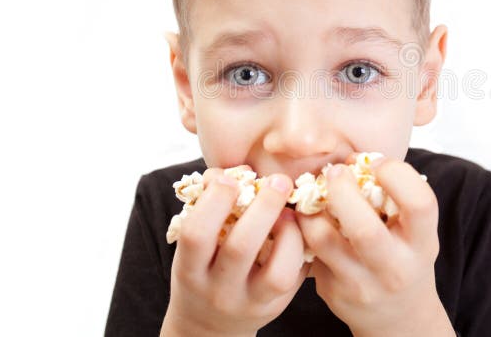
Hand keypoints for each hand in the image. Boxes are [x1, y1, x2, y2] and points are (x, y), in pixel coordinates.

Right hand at [161, 167, 310, 336]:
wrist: (210, 324)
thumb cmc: (203, 267)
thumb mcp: (195, 244)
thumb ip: (209, 207)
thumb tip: (235, 170)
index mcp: (190, 270)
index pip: (195, 235)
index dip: (214, 201)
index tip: (229, 178)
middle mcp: (218, 291)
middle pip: (241, 248)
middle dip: (263, 207)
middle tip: (278, 180)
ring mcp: (250, 302)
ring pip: (277, 271)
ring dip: (288, 230)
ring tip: (291, 206)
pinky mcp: (277, 305)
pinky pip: (295, 276)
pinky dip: (300, 246)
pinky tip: (298, 226)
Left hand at [295, 155, 453, 336]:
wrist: (398, 318)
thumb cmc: (404, 257)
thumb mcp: (414, 232)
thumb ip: (395, 199)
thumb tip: (353, 160)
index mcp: (422, 243)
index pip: (419, 204)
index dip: (396, 174)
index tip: (376, 164)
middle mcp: (395, 268)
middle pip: (364, 229)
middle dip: (342, 190)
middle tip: (335, 172)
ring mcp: (361, 284)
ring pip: (324, 239)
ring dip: (312, 208)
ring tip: (314, 193)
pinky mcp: (333, 292)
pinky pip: (308, 251)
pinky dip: (303, 227)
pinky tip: (308, 217)